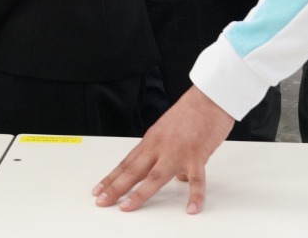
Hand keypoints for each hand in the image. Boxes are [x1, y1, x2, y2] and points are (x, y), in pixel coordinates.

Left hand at [93, 86, 234, 213]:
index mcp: (151, 141)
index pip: (126, 163)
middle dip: (115, 188)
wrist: (208, 98)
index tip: (98, 190)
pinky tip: (192, 209)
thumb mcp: (170, 132)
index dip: (111, 178)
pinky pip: (197, 180)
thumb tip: (178, 177)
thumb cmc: (190, 113)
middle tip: (102, 201)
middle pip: (133, 171)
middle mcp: (159, 147)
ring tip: (127, 207)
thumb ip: (169, 154)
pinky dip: (195, 196)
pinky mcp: (197, 155)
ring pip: (155, 176)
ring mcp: (177, 152)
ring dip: (140, 193)